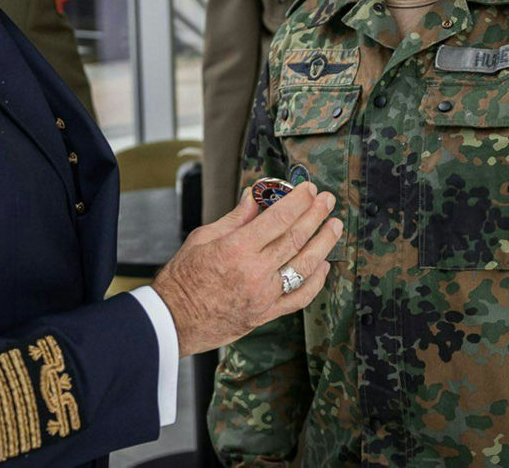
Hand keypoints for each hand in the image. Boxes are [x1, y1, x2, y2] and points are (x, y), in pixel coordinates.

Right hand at [151, 182, 341, 355]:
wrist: (174, 320)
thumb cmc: (183, 278)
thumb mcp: (203, 238)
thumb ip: (234, 218)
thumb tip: (254, 196)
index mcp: (237, 249)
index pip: (278, 219)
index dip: (298, 201)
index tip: (309, 189)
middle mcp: (255, 272)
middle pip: (296, 238)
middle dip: (316, 215)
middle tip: (328, 200)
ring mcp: (264, 295)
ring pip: (304, 266)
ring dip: (323, 244)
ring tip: (334, 226)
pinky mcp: (266, 314)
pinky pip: (299, 298)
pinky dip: (315, 281)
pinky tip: (322, 265)